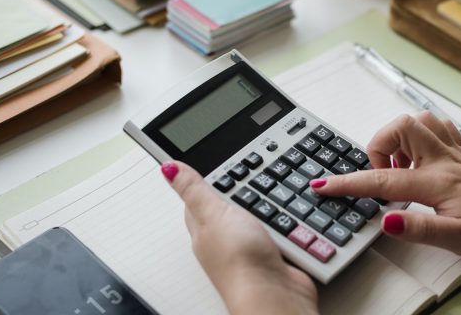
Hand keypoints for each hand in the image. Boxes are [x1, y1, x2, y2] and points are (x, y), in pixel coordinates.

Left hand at [161, 162, 316, 314]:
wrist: (273, 295)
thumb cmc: (239, 261)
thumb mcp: (214, 213)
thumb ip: (194, 190)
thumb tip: (168, 168)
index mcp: (204, 228)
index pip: (199, 198)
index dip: (209, 179)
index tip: (220, 164)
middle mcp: (226, 240)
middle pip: (234, 205)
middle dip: (248, 191)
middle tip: (258, 176)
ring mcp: (251, 249)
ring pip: (262, 217)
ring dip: (272, 209)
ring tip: (278, 198)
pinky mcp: (275, 257)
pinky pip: (284, 233)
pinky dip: (290, 226)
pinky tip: (292, 222)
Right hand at [311, 112, 460, 262]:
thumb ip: (421, 229)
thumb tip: (386, 221)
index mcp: (437, 182)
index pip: (382, 181)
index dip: (348, 184)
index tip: (322, 186)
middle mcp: (444, 160)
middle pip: (400, 128)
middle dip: (377, 146)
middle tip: (379, 175)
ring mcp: (454, 153)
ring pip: (418, 121)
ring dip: (400, 139)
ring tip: (399, 167)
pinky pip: (438, 127)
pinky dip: (422, 134)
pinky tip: (421, 157)